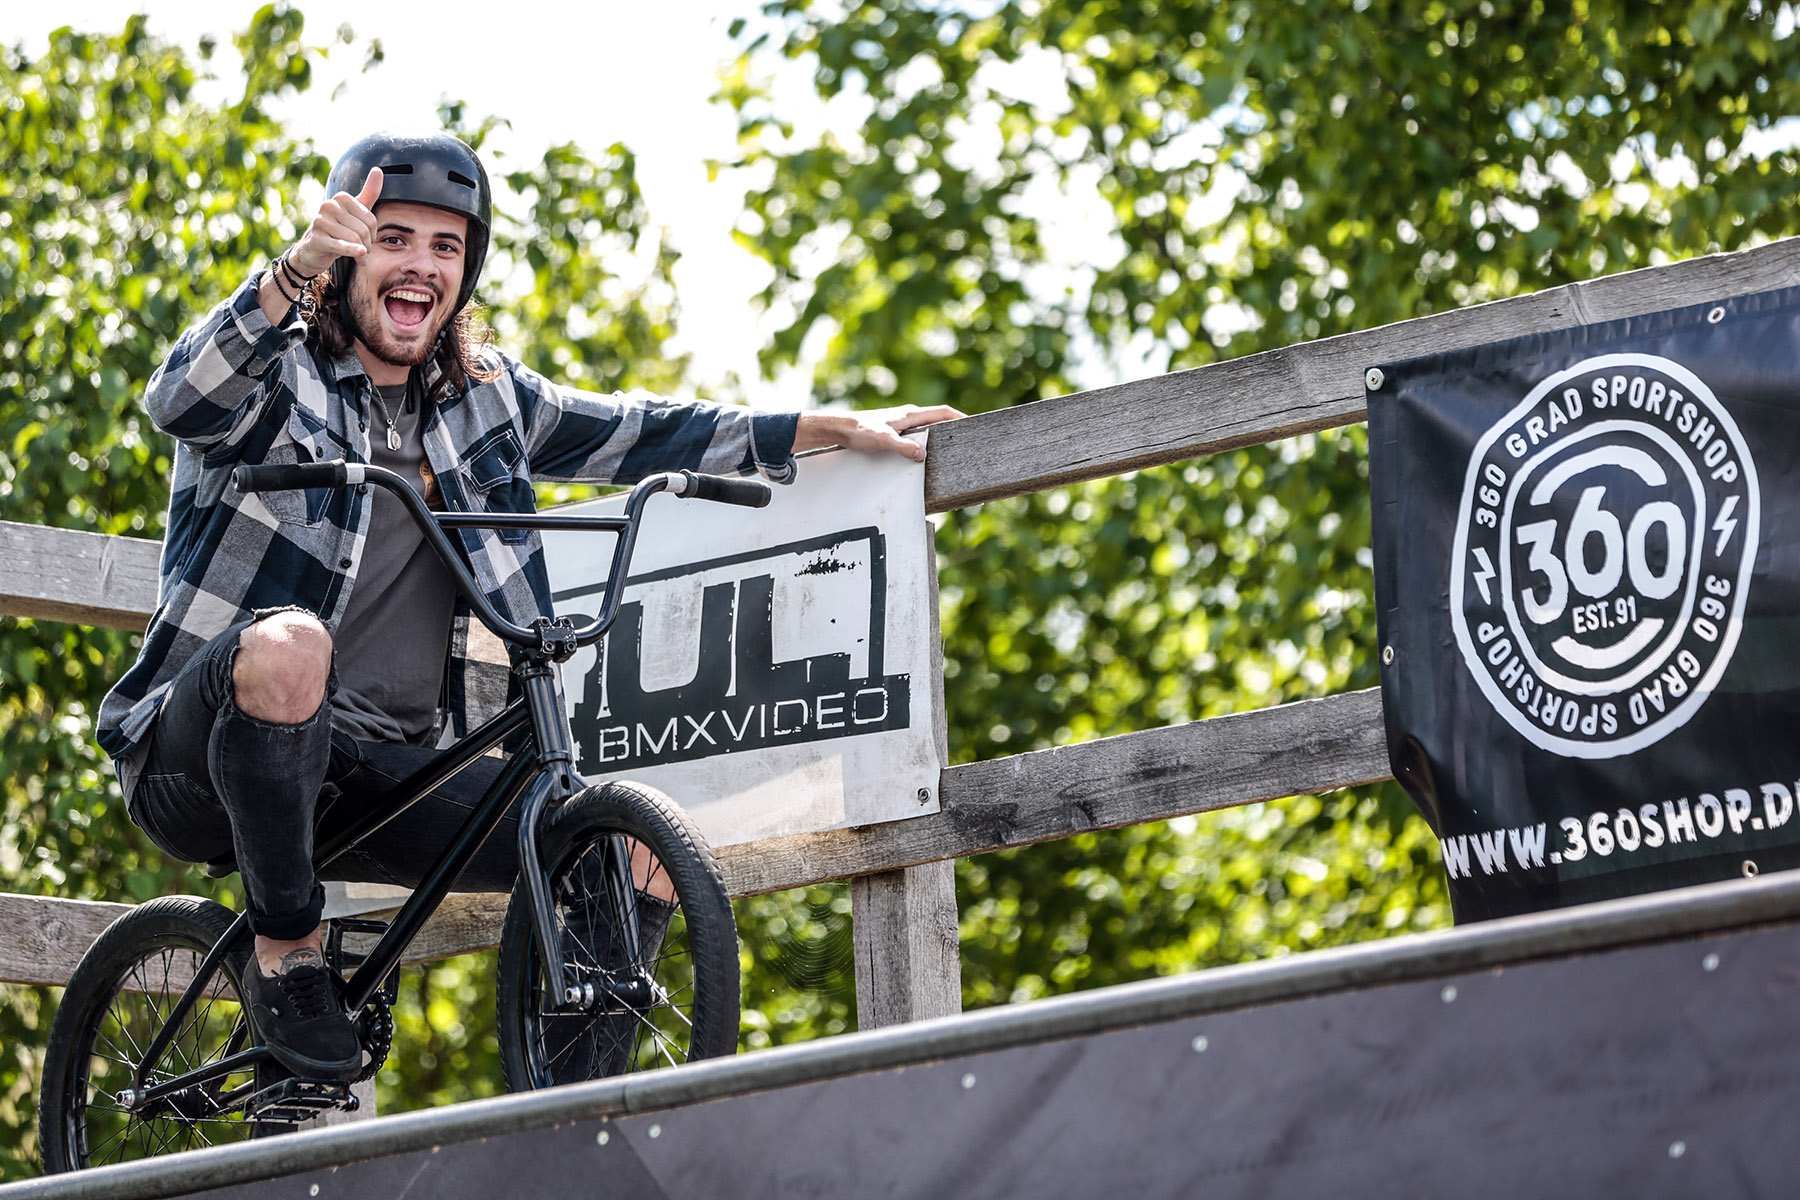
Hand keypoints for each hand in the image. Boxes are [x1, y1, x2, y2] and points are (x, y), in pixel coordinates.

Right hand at [286, 167, 383, 277]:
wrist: (314, 250)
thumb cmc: (338, 230)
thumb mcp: (354, 212)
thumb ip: (368, 193)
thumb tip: (377, 170)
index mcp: (340, 198)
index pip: (370, 219)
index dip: (373, 233)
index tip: (367, 238)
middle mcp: (328, 206)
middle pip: (363, 230)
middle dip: (367, 244)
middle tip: (362, 250)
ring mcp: (320, 221)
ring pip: (355, 239)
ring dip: (361, 253)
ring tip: (358, 257)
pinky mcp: (316, 239)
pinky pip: (341, 245)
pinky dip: (352, 251)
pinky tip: (361, 255)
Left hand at [793, 404, 963, 461]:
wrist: (841, 429)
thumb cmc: (860, 431)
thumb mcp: (884, 440)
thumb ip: (903, 447)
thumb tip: (922, 455)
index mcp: (911, 414)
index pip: (943, 412)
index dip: (960, 417)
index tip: (974, 423)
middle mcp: (908, 416)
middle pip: (938, 419)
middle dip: (954, 426)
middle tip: (967, 438)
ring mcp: (902, 423)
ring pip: (928, 427)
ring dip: (940, 434)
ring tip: (951, 447)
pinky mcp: (895, 431)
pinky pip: (918, 434)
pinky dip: (927, 441)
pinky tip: (926, 452)